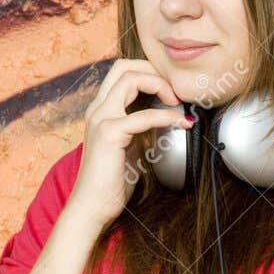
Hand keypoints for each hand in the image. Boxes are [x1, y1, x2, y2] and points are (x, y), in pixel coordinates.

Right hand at [67, 58, 193, 227]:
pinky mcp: (109, 133)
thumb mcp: (130, 147)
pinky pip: (145, 115)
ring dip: (160, 85)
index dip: (149, 73)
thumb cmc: (111, 182)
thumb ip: (142, 128)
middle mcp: (97, 109)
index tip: (171, 91)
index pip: (122, 72)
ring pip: (130, 78)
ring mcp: (101, 118)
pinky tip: (182, 123)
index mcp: (100, 110)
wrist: (92, 207)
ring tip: (178, 101)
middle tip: (176, 90)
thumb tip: (166, 117)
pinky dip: (167, 116)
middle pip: (124, 66)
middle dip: (154, 70)